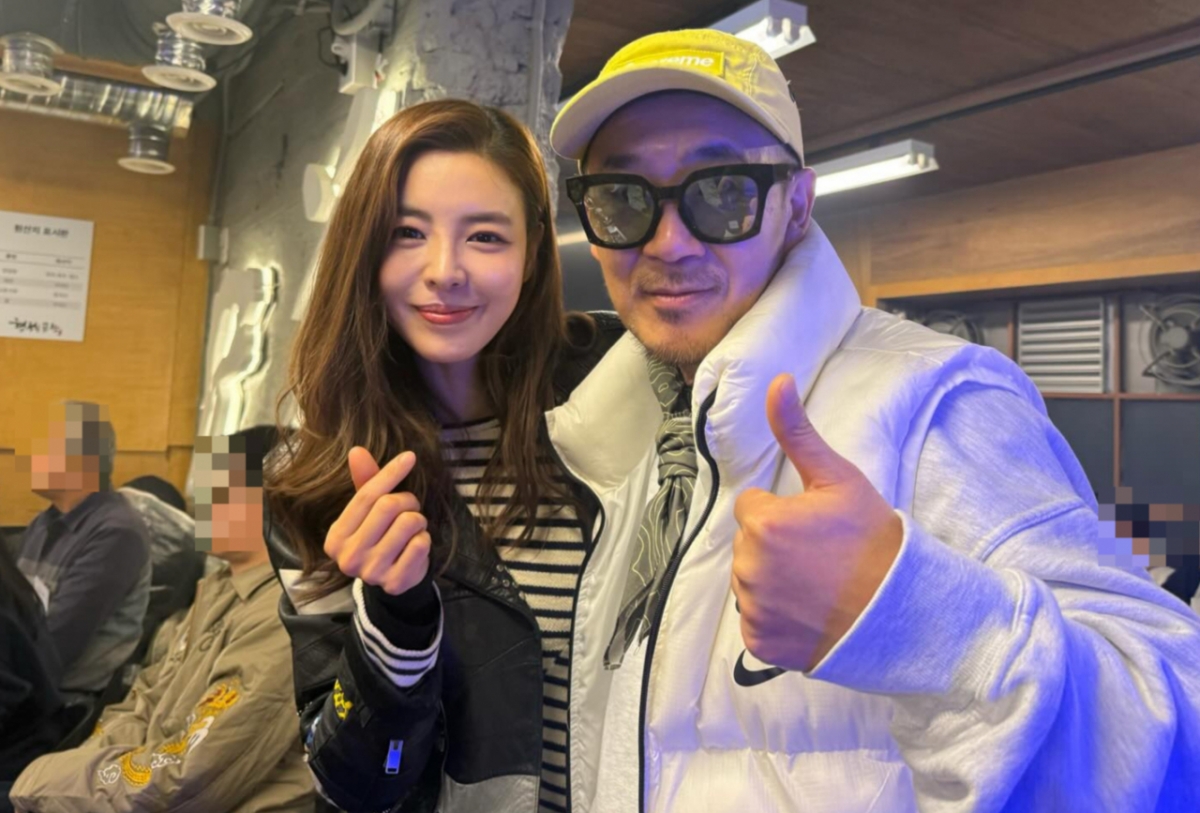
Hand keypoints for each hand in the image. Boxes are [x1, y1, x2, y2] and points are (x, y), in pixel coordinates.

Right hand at [324, 448, 431, 595]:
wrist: (394, 578)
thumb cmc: (380, 537)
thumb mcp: (369, 512)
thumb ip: (365, 483)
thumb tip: (357, 451)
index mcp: (336, 536)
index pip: (365, 496)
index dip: (389, 473)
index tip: (409, 457)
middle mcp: (349, 557)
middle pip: (388, 506)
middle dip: (407, 500)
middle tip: (410, 507)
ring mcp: (371, 572)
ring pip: (409, 522)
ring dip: (418, 519)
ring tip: (412, 528)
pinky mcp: (395, 582)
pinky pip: (421, 544)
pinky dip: (424, 538)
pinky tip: (415, 547)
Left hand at [731, 374, 902, 671]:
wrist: (901, 610)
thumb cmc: (872, 539)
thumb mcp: (838, 479)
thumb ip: (797, 432)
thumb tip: (777, 381)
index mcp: (762, 523)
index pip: (751, 507)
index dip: (783, 513)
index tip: (815, 526)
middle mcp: (748, 567)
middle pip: (748, 544)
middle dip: (775, 546)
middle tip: (820, 556)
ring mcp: (752, 609)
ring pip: (750, 581)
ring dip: (773, 581)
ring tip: (816, 585)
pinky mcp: (757, 643)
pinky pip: (754, 620)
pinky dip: (775, 618)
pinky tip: (808, 612)